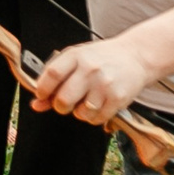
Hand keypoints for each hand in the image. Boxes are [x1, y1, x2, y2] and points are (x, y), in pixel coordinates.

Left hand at [32, 35, 154, 122]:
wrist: (136, 56)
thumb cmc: (103, 58)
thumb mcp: (77, 60)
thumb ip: (56, 79)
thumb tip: (37, 103)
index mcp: (76, 56)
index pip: (52, 74)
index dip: (42, 89)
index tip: (42, 96)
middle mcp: (90, 69)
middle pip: (63, 98)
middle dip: (60, 106)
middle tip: (65, 103)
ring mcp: (104, 84)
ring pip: (80, 113)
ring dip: (79, 112)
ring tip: (86, 101)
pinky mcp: (117, 98)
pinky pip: (96, 119)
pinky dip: (93, 117)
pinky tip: (98, 105)